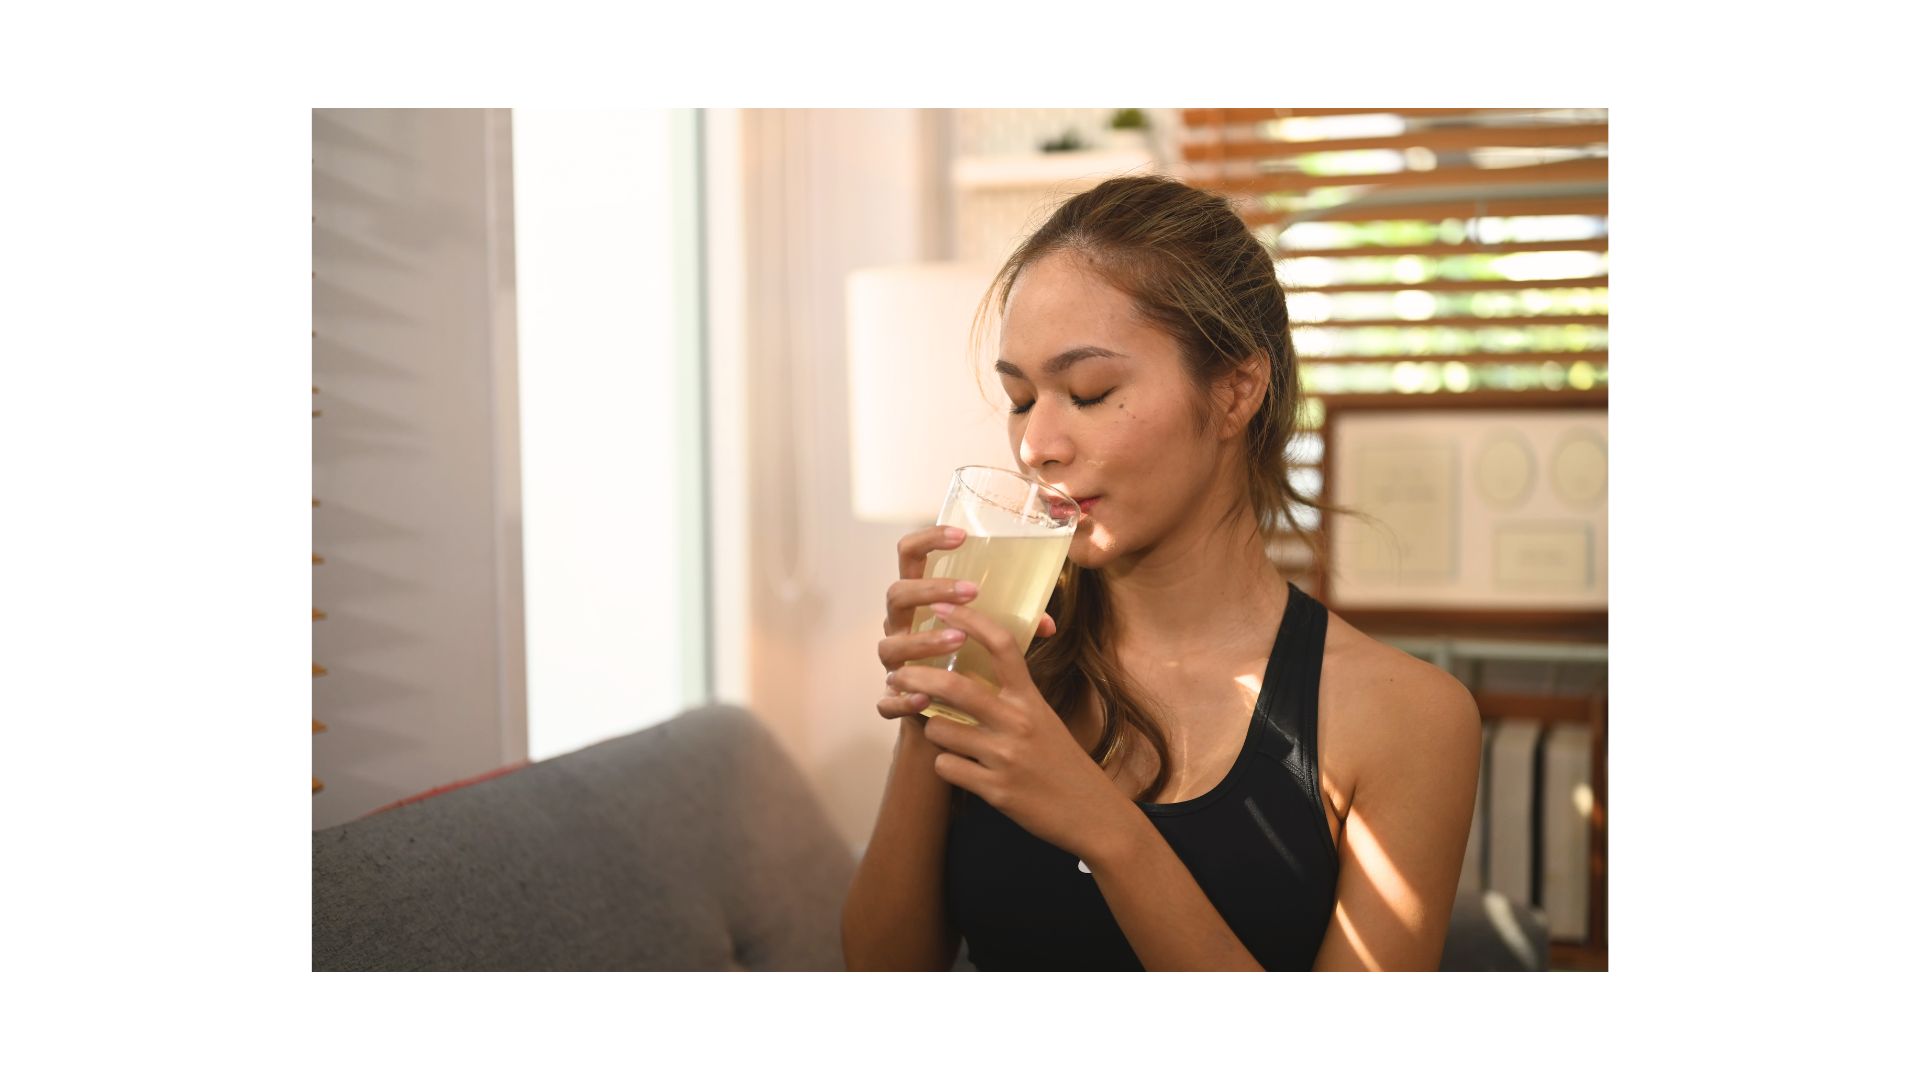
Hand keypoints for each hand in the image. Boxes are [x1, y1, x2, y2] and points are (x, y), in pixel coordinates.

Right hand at [875, 526, 1055, 722]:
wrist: (941, 724)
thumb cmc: (965, 670)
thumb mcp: (987, 641)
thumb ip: (1010, 627)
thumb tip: (1048, 623)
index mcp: (918, 603)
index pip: (910, 556)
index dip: (929, 540)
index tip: (962, 535)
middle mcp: (899, 627)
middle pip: (896, 593)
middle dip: (931, 588)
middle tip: (972, 591)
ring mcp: (892, 664)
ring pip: (889, 645)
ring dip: (923, 639)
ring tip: (959, 639)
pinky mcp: (890, 701)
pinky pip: (886, 699)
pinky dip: (902, 698)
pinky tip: (923, 699)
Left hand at [884, 598, 1135, 861]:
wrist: (1091, 813)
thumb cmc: (1061, 761)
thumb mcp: (1042, 718)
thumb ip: (1011, 694)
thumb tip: (972, 667)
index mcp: (1030, 698)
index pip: (1002, 645)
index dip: (969, 621)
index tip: (942, 606)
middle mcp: (1018, 722)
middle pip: (955, 687)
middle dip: (916, 677)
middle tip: (896, 674)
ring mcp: (1006, 757)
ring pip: (940, 730)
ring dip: (932, 731)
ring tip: (944, 735)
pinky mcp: (996, 790)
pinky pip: (946, 768)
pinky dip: (946, 766)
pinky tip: (961, 769)